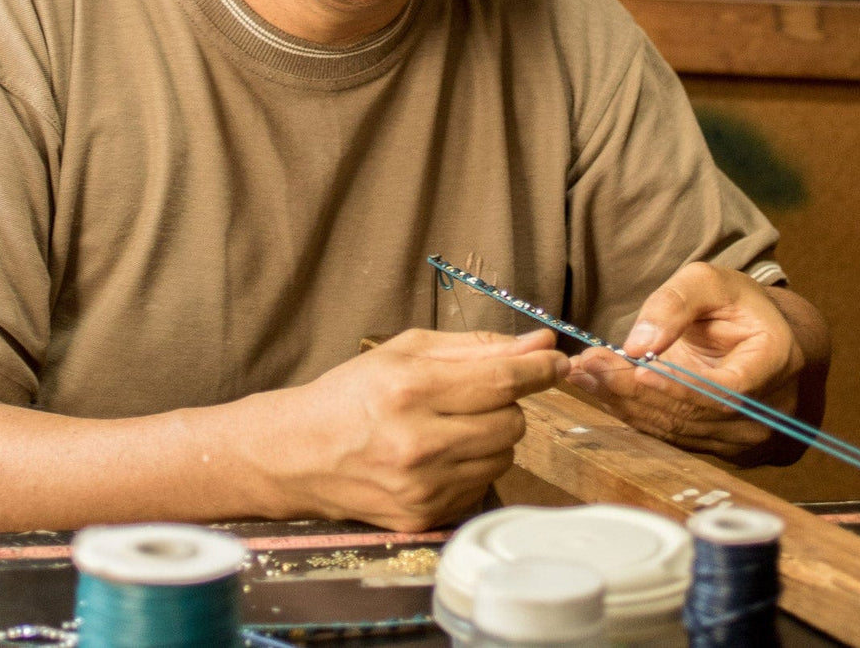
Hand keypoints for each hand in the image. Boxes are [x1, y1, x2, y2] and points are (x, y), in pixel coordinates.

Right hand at [267, 327, 568, 529]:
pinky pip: (482, 485)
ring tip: (451, 425)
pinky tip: (439, 454)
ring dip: (491, 436)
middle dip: (506, 403)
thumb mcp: (407, 352)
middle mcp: (419, 443)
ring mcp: (423, 487)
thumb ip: (476, 347)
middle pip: (511, 422)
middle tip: (473, 395)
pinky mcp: (424, 517)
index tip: (558, 359)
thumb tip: (538, 342)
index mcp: (412, 390)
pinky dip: (473, 465)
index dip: (539, 368)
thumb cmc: (354, 394)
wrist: (301, 454)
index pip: (501, 380)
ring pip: (503, 456)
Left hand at [566, 263, 806, 460]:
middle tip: (587, 364)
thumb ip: (676, 304)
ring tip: (583, 372)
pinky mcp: (714, 446)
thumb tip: (638, 343)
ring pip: (675, 429)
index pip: (724, 391)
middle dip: (633, 390)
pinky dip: (632, 411)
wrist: (758, 339)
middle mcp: (763, 413)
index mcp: (773, 364)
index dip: (679, 387)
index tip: (635, 369)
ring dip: (624, 402)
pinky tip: (599, 387)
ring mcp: (741, 439)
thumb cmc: (736, 305)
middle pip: (691, 415)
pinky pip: (670, 434)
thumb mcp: (710, 282)